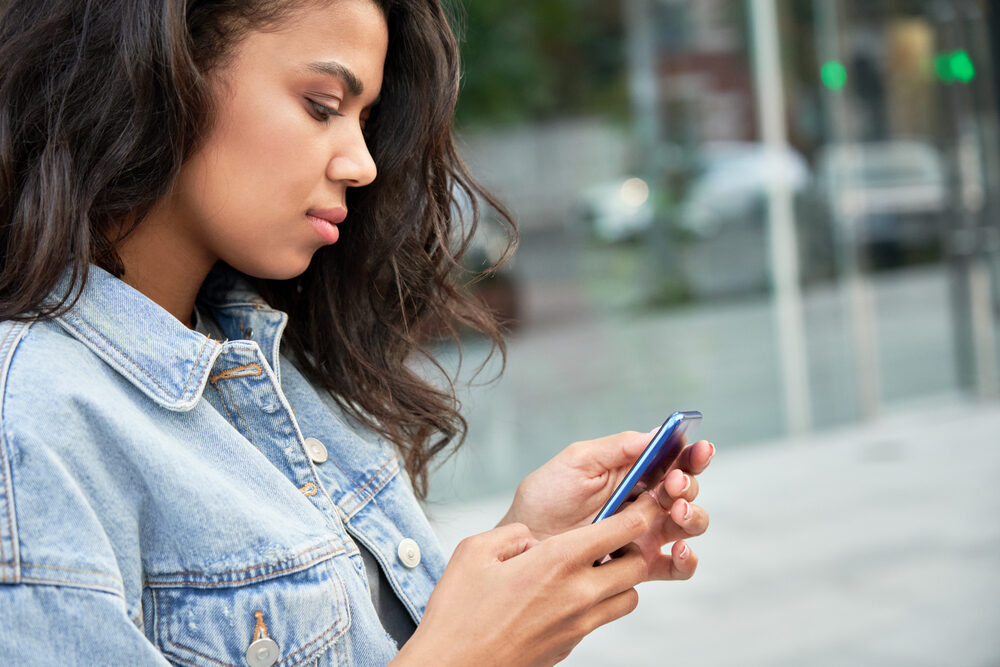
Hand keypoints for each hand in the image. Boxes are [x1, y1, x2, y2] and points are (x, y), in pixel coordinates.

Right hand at [395, 495, 661, 666]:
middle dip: (635, 546)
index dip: (640, 512)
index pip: (623, 530)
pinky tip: (568, 594)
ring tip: (594, 567)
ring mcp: (578, 625)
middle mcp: (578, 594)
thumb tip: (530, 537)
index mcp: (557, 561)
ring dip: (621, 578)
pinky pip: (602, 619)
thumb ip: (511, 533)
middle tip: (616, 536)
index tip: (643, 502)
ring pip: (629, 597)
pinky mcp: (571, 647)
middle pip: (638, 566)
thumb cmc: (457, 612)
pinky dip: (599, 603)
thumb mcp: (474, 551)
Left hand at [499, 430, 713, 579]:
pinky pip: (677, 566)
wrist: (524, 540)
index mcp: (634, 471)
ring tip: (677, 512)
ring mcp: (646, 533)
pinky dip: (688, 559)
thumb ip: (617, 448)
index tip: (701, 449)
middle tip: (674, 483)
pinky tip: (679, 550)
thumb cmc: (546, 496)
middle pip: (687, 490)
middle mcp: (646, 501)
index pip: (674, 458)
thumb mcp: (577, 462)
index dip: (693, 453)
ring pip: (689, 525)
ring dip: (694, 516)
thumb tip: (657, 433)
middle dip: (688, 484)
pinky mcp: (641, 565)